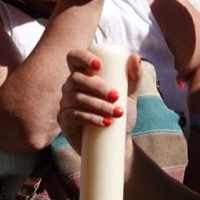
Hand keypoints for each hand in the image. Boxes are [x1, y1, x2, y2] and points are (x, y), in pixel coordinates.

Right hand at [58, 48, 138, 163]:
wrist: (116, 142)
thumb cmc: (120, 115)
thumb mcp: (129, 94)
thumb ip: (133, 76)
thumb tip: (135, 57)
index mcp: (84, 75)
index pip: (74, 58)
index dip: (82, 57)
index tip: (99, 65)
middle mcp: (71, 87)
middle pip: (76, 78)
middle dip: (97, 87)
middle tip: (116, 97)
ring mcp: (65, 103)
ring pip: (77, 98)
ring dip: (98, 105)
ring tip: (117, 114)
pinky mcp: (64, 119)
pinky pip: (74, 114)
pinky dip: (91, 117)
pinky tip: (105, 122)